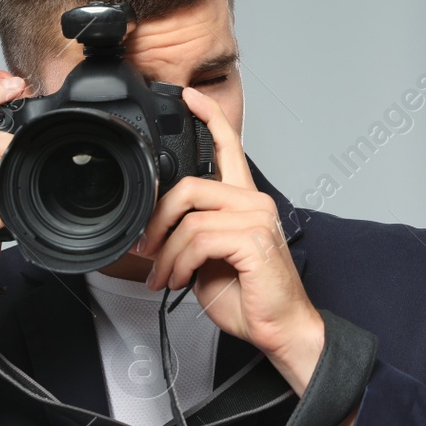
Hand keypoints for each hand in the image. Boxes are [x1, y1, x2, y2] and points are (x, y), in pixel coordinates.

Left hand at [136, 88, 355, 425]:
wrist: (279, 328)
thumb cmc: (248, 296)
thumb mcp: (210, 258)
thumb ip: (192, 232)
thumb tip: (156, 229)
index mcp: (245, 201)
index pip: (229, 146)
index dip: (208, 117)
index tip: (187, 97)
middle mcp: (254, 202)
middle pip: (190, 185)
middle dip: (158, 219)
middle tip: (146, 249)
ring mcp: (256, 219)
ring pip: (190, 217)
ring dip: (166, 252)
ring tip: (163, 275)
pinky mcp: (254, 240)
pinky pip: (199, 239)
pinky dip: (179, 262)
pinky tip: (180, 280)